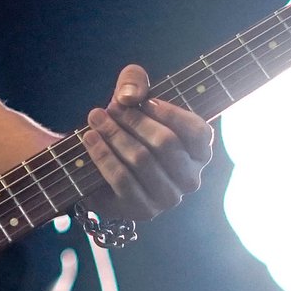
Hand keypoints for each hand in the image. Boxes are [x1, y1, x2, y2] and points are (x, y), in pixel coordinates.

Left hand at [80, 64, 214, 223]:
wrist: (103, 165)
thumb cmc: (129, 126)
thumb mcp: (135, 94)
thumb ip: (134, 80)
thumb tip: (128, 96)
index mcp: (200, 152)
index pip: (197, 131)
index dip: (170, 113)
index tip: (144, 101)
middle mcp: (190, 178)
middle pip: (165, 143)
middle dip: (133, 121)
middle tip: (109, 108)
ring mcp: (168, 198)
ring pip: (141, 160)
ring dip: (114, 135)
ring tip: (95, 118)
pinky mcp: (142, 210)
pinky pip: (122, 180)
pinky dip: (103, 156)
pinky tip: (89, 139)